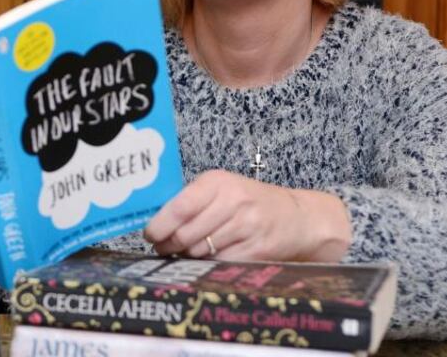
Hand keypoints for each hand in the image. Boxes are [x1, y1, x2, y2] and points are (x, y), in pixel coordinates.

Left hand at [144, 170, 350, 261]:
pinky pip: (220, 263)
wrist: (296, 217)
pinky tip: (210, 258)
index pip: (179, 207)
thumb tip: (155, 225)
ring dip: (189, 255)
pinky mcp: (257, 249)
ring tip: (188, 251)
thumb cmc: (249, 203)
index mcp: (218, 182)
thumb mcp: (221, 190)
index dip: (160, 226)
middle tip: (165, 248)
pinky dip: (210, 264)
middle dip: (170, 245)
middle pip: (186, 234)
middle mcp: (233, 201)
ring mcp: (247, 226)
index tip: (151, 235)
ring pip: (201, 251)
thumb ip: (191, 202)